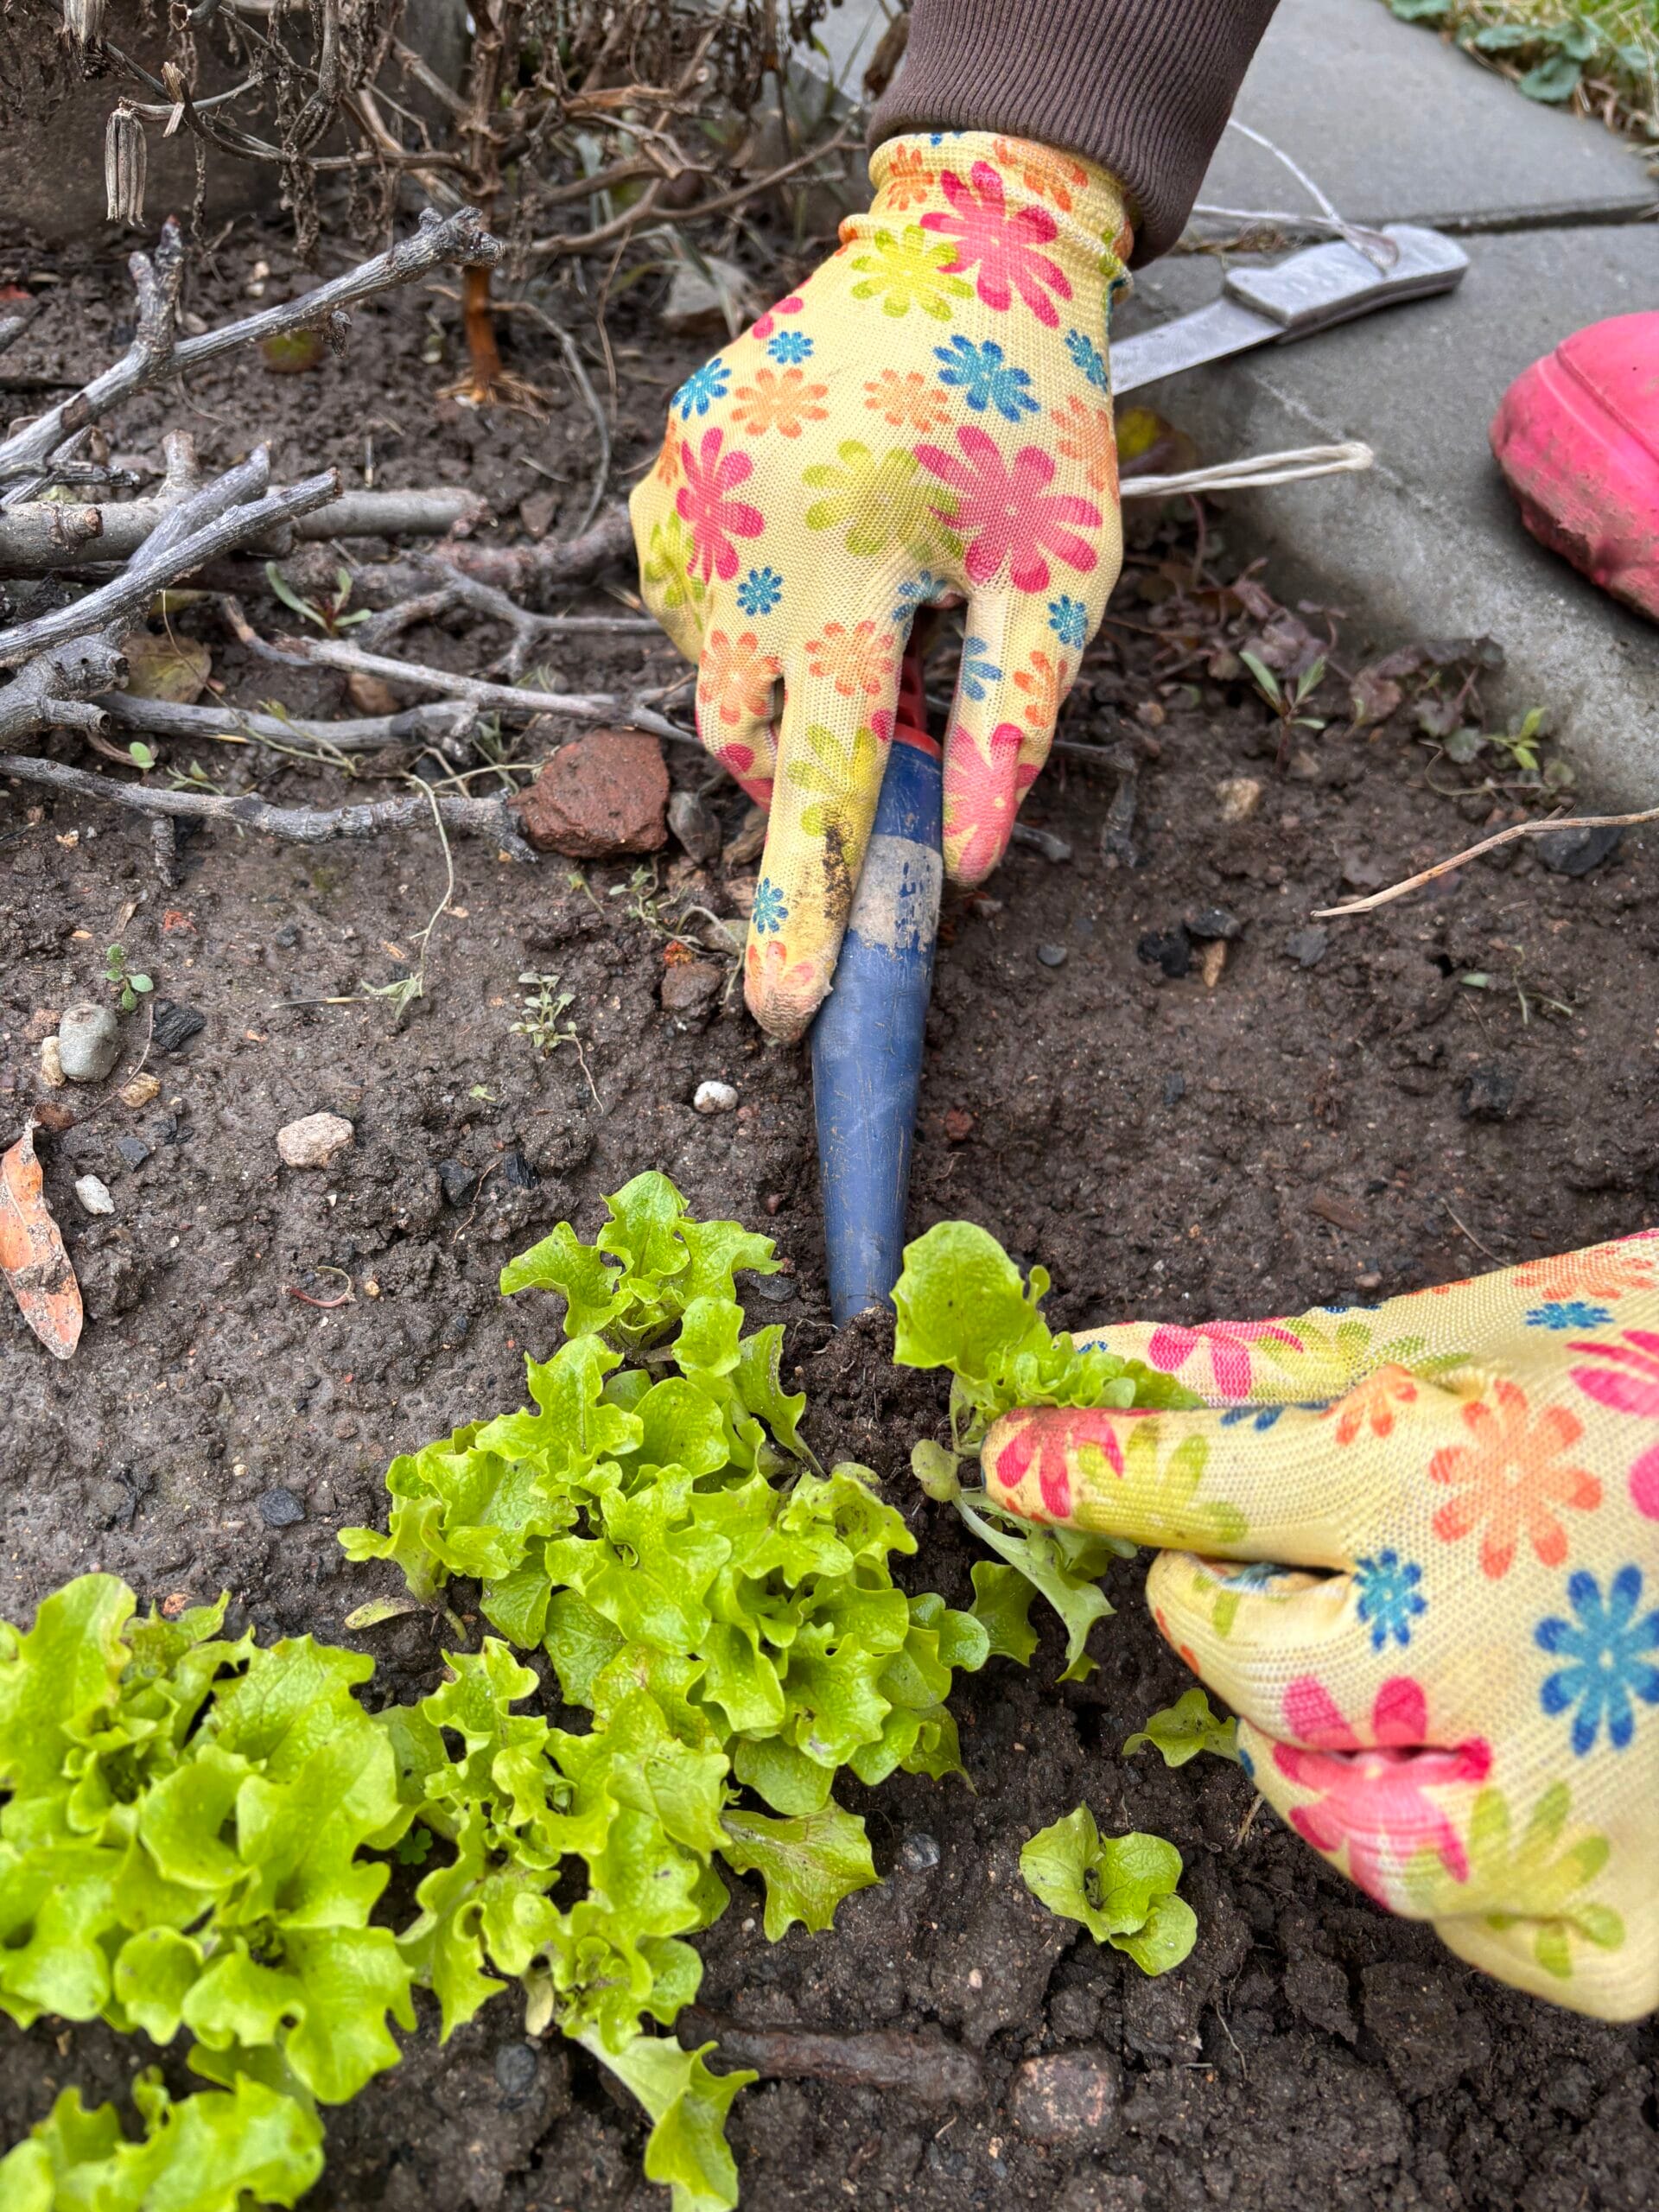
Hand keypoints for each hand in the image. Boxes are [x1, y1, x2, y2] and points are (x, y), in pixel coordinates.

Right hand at [631, 132, 1132, 1038]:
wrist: (962, 247)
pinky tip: (810, 539)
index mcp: (853, 569)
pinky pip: (685, 597)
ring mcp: (687, 495)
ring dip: (784, 671)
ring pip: (714, 670)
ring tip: (865, 574)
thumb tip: (961, 866)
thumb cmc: (1032, 419)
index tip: (782, 1015)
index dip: (803, 906)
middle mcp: (744, 537)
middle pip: (749, 736)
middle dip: (811, 751)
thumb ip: (1009, 722)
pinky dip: (745, 610)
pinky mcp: (662, 467)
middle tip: (890, 670)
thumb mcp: (1062, 573)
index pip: (820, 777)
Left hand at [982, 1233, 1658, 2020]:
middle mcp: (1487, 1648)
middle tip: (1265, 1570)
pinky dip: (1444, 1847)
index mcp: (1441, 1473)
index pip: (1184, 1485)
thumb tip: (1108, 1362)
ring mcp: (1563, 1804)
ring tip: (1395, 1666)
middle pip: (1238, 1664)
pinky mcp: (1622, 1926)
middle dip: (1213, 1608)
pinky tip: (1500, 1759)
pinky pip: (1455, 1921)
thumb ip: (1272, 1361)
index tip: (1007, 1460)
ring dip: (1315, 1739)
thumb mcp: (1473, 1331)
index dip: (1070, 1471)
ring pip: (1324, 1815)